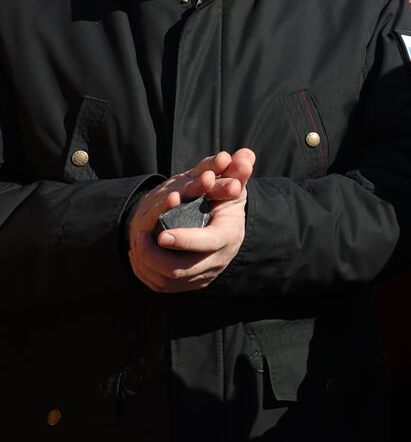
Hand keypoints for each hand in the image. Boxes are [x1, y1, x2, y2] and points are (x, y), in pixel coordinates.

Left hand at [127, 149, 254, 292]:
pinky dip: (147, 273)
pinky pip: (165, 286)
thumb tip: (245, 155)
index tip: (162, 235)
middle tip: (138, 238)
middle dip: (155, 256)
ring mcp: (205, 273)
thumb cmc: (226, 200)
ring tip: (135, 245)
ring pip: (170, 280)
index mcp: (229, 234)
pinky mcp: (192, 282)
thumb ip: (238, 170)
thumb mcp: (233, 183)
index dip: (185, 240)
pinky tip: (139, 257)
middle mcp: (219, 258)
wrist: (227, 226)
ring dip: (147, 264)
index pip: (208, 242)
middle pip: (183, 268)